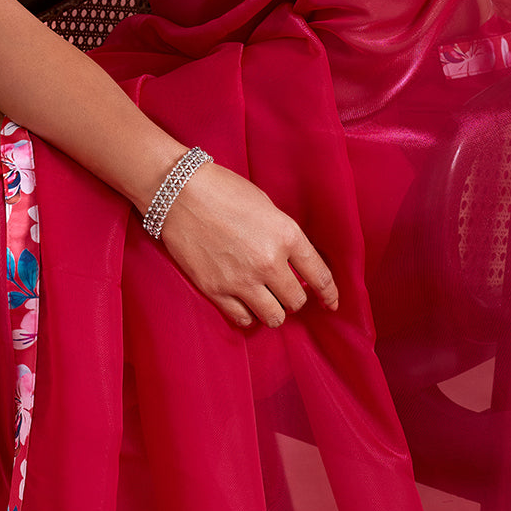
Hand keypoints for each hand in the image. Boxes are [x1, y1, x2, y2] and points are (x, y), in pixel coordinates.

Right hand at [156, 161, 338, 328]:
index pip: (319, 276)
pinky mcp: (216, 290)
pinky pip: (243, 320)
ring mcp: (242, 279)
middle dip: (294, 297)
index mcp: (287, 235)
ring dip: (273, 310)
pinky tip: (244, 302)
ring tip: (265, 298)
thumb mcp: (266, 207)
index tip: (330, 302)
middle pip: (296, 301)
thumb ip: (284, 237)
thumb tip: (294, 264)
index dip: (329, 293)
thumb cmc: (223, 190)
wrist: (179, 191)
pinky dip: (248, 315)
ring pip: (274, 317)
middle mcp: (269, 261)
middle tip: (284, 289)